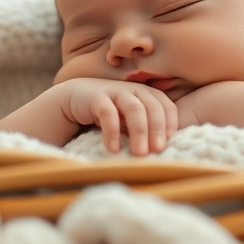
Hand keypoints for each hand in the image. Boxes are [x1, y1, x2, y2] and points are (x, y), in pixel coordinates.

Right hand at [54, 78, 176, 154]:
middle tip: (157, 151)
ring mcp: (115, 91)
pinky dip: (112, 131)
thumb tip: (162, 151)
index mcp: (146, 94)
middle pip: (152, 107)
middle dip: (157, 129)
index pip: (166, 106)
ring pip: (134, 108)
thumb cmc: (108, 114)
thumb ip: (145, 128)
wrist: (73, 101)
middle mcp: (133, 90)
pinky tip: (113, 149)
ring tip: (139, 153)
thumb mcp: (129, 120)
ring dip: (140, 131)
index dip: (170, 123)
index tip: (170, 143)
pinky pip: (108, 113)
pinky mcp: (96, 97)